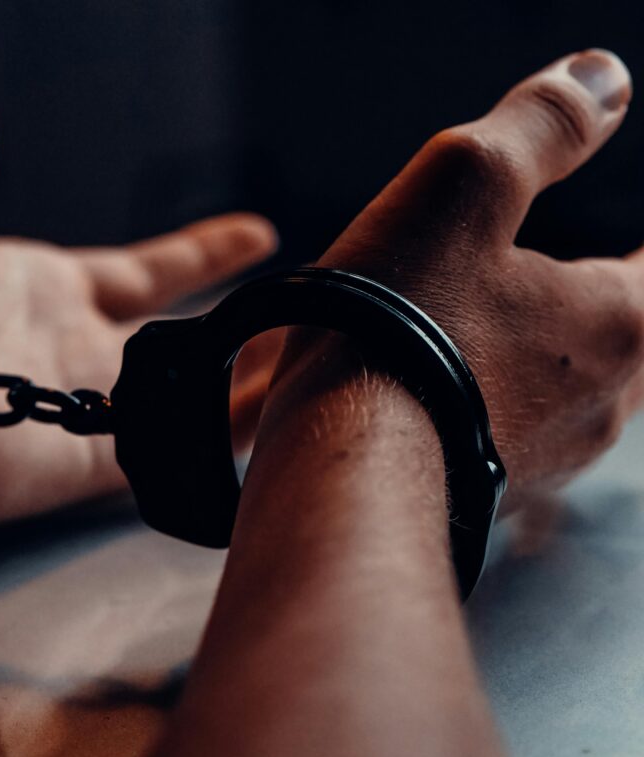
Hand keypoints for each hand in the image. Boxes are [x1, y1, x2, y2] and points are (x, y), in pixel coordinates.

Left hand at [0, 106, 276, 526]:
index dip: (202, 253)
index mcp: (43, 291)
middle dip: (234, 330)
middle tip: (293, 320)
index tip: (256, 234)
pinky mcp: (84, 465)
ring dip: (243, 382)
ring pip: (183, 399)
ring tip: (308, 363)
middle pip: (174, 341)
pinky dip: (221, 436)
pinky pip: (169, 451)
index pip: (145, 272)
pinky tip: (280, 417)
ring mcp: (81, 411)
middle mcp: (71, 352)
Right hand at [269, 50, 635, 489]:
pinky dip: (505, 400)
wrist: (335, 457)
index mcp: (619, 321)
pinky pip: (521, 432)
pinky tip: (462, 388)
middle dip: (613, 302)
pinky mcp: (492, 488)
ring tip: (512, 328)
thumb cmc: (396, 324)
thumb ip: (540, 127)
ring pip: (579, 390)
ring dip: (554, 354)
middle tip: (592, 279)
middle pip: (633, 336)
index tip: (624, 252)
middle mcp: (601, 399)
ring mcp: (549, 456)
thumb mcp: (464, 188)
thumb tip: (603, 78)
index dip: (642, 254)